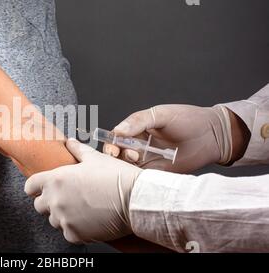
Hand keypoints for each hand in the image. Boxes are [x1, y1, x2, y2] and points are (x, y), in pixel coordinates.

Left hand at [25, 138, 141, 243]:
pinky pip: (68, 233)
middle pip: (39, 205)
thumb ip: (78, 150)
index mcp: (56, 179)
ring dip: (63, 215)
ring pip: (54, 220)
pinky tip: (89, 220)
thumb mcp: (96, 158)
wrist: (135, 199)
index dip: (35, 187)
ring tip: (82, 208)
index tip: (41, 188)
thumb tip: (70, 142)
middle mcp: (55, 200)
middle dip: (50, 202)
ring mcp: (64, 219)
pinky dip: (76, 229)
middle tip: (67, 198)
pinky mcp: (74, 234)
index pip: (30, 186)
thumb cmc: (116, 177)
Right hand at [103, 105, 232, 172]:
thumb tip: (117, 131)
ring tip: (136, 156)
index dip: (111, 142)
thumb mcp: (161, 115)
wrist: (213, 137)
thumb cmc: (188, 119)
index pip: (116, 136)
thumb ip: (138, 121)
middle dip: (115, 155)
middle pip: (118, 153)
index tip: (113, 147)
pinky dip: (136, 177)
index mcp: (137, 129)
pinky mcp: (156, 173)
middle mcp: (139, 145)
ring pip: (126, 166)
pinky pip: (140, 177)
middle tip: (123, 154)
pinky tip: (140, 171)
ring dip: (125, 164)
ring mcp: (147, 160)